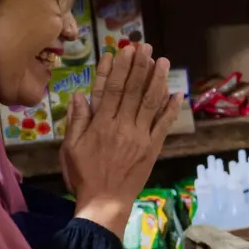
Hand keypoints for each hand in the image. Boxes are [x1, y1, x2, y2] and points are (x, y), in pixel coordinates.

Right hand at [61, 44, 183, 235]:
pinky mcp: (152, 148)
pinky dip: (171, 109)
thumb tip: (79, 94)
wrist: (104, 202)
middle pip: (133, 90)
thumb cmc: (84, 174)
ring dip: (157, 80)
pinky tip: (177, 93)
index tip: (124, 50)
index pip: (112, 89)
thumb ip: (77, 120)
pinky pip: (163, 125)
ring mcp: (140, 137)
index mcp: (101, 124)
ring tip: (162, 60)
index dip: (119, 68)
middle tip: (145, 46)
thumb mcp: (71, 147)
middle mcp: (122, 126)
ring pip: (150, 103)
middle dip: (140, 66)